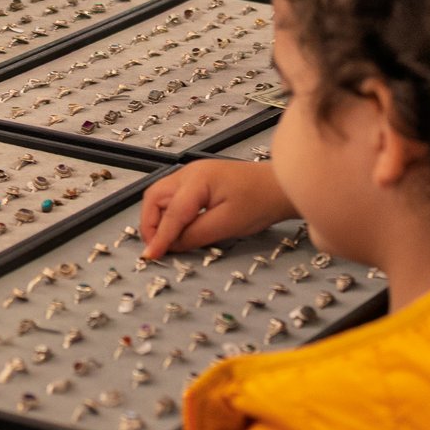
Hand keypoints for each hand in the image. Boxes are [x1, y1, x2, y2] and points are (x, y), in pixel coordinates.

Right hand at [139, 161, 296, 258]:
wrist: (280, 187)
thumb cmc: (259, 202)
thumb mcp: (226, 225)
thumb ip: (195, 235)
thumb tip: (172, 246)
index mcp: (196, 180)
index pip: (170, 213)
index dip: (159, 238)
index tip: (150, 257)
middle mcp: (189, 173)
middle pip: (154, 197)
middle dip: (150, 224)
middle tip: (156, 248)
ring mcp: (192, 174)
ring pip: (160, 196)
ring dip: (157, 219)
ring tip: (165, 241)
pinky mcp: (198, 181)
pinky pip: (173, 196)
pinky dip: (168, 213)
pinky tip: (177, 229)